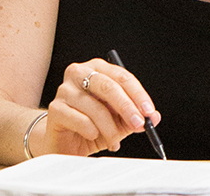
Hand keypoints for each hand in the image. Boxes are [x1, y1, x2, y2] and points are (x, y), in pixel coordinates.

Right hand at [41, 59, 159, 155]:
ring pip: (96, 107)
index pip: (122, 76)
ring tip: (114, 142)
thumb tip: (154, 117)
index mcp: (97, 69)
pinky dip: (92, 131)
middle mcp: (78, 73)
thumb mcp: (118, 120)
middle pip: (108, 87)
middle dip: (127, 108)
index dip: (138, 94)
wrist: (64, 141)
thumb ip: (135, 116)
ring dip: (110, 129)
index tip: (149, 111)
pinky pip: (80, 120)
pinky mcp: (55, 108)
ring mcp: (64, 89)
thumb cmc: (91, 125)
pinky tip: (94, 136)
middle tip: (138, 124)